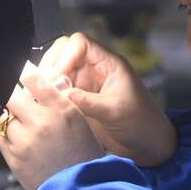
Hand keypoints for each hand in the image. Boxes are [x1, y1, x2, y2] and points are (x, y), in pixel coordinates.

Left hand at [0, 67, 104, 189]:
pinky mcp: (13, 157)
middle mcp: (41, 123)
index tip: (21, 69)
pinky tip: (10, 128)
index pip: (35, 80)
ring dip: (6, 110)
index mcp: (62, 111)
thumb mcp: (79, 121)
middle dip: (10, 91)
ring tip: (15, 114)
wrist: (80, 189)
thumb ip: (56, 101)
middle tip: (12, 92)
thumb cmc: (82, 156)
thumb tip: (37, 85)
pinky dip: (0, 127)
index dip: (24, 71)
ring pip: (2, 114)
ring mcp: (24, 141)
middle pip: (12, 94)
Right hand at [39, 33, 177, 167]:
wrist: (148, 146)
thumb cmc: (142, 124)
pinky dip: (49, 94)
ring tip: (42, 96)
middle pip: (65, 52)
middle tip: (44, 86)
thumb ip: (87, 102)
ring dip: (48, 80)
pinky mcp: (80, 99)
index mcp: (110, 64)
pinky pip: (59, 89)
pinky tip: (46, 104)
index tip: (56, 76)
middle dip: (52, 65)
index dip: (65, 55)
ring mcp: (87, 84)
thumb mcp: (114, 112)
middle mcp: (96, 70)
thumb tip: (60, 93)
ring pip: (58, 71)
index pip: (81, 43)